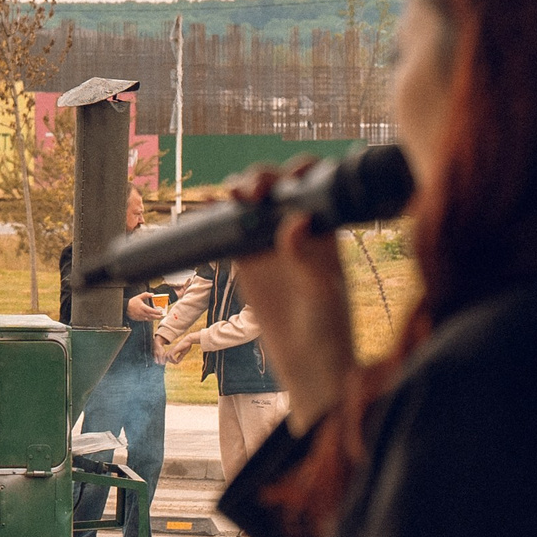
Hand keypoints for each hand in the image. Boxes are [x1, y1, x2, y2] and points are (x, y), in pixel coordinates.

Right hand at [126, 293, 163, 322]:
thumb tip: (152, 294)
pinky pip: (145, 320)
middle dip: (157, 317)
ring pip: (148, 319)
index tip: (160, 312)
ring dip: (153, 319)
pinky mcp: (138, 319)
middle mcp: (142, 313)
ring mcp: (140, 316)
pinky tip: (151, 318)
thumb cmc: (132, 302)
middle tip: (161, 316)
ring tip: (158, 318)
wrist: (125, 308)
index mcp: (142, 307)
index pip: (151, 310)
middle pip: (151, 316)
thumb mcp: (139, 297)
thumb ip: (146, 295)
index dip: (156, 312)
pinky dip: (149, 319)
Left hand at [156, 333, 194, 365]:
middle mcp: (172, 350)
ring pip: (167, 356)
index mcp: (173, 350)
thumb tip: (176, 362)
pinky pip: (171, 355)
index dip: (169, 360)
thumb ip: (179, 357)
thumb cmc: (186, 346)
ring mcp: (173, 349)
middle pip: (165, 356)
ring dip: (171, 361)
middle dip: (169, 361)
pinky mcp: (175, 349)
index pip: (166, 356)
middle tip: (175, 362)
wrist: (188, 340)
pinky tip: (177, 361)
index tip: (175, 362)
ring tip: (176, 362)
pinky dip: (173, 359)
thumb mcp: (183, 353)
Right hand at [227, 167, 355, 435]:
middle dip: (264, 180)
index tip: (292, 176)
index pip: (313, 189)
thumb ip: (308, 258)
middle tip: (253, 192)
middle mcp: (297, 232)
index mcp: (324, 231)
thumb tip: (297, 220)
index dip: (301, 173)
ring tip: (229, 196)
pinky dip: (218, 217)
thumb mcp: (321, 292)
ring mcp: (270, 245)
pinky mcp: (246, 262)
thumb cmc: (328, 329)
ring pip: (252, 205)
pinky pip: (231, 231)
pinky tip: (208, 211)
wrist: (308, 363)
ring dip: (240, 192)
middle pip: (277, 190)